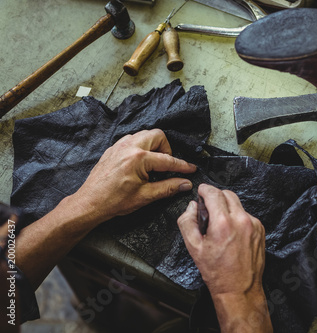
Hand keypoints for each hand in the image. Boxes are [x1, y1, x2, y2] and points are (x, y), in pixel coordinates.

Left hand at [74, 129, 196, 221]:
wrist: (90, 203)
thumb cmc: (114, 201)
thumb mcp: (145, 196)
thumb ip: (168, 187)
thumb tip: (185, 184)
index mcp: (139, 158)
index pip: (168, 160)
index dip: (182, 166)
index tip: (191, 169)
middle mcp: (129, 147)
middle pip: (158, 135)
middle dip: (166, 149)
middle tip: (166, 166)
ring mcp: (119, 146)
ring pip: (144, 135)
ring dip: (153, 146)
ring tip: (153, 165)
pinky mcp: (113, 149)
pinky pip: (132, 140)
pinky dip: (140, 148)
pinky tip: (140, 164)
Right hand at [178, 184, 271, 331]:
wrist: (239, 289)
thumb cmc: (217, 271)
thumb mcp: (193, 247)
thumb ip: (187, 221)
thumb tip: (192, 206)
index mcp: (223, 223)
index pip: (213, 192)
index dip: (204, 189)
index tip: (201, 191)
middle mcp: (241, 220)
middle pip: (227, 193)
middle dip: (216, 196)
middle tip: (208, 208)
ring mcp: (253, 224)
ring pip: (237, 204)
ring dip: (227, 207)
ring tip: (220, 224)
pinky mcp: (260, 229)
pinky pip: (246, 215)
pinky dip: (237, 218)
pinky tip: (231, 232)